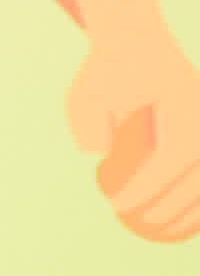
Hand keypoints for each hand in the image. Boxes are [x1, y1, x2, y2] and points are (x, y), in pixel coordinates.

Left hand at [73, 26, 199, 241]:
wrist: (137, 46)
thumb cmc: (109, 74)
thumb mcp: (87, 91)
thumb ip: (88, 121)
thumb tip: (97, 152)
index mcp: (184, 100)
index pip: (171, 154)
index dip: (147, 186)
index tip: (117, 206)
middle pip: (198, 170)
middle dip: (172, 204)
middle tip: (139, 222)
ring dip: (194, 208)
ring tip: (163, 230)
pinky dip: (199, 198)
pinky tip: (186, 221)